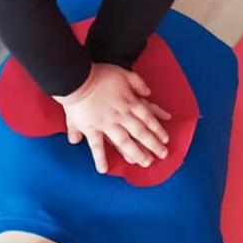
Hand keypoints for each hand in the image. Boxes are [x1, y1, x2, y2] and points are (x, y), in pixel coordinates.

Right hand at [54, 63, 170, 174]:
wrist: (77, 77)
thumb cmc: (99, 74)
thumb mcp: (123, 72)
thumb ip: (137, 82)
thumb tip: (148, 92)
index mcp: (128, 101)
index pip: (147, 117)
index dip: (157, 128)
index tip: (165, 139)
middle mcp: (120, 115)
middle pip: (140, 132)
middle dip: (153, 144)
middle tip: (163, 155)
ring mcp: (106, 123)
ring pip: (124, 142)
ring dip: (136, 153)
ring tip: (145, 163)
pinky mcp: (91, 128)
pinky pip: (96, 146)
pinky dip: (100, 157)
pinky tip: (104, 169)